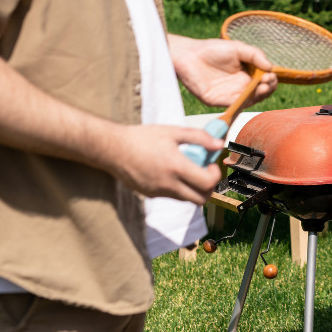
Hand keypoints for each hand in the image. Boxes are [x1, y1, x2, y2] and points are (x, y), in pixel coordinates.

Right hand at [103, 124, 223, 204]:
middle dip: (209, 188)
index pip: (207, 183)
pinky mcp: (150, 195)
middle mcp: (168, 184)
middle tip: (206, 172)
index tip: (212, 164)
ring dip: (194, 188)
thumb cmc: (142, 137)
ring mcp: (158, 192)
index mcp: (176, 167)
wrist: (113, 148)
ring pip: (186, 199)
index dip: (215, 175)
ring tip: (188, 169)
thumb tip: (219, 144)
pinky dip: (178, 188)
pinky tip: (171, 171)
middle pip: (200, 199)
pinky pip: (171, 196)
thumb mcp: (173, 131)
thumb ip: (199, 137)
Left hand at [169, 34, 277, 107]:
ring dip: (259, 96)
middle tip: (267, 81)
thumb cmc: (212, 49)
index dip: (271, 79)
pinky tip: (249, 94)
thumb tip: (271, 68)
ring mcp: (230, 94)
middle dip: (268, 88)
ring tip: (262, 87)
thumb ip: (255, 55)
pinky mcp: (219, 101)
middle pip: (261, 92)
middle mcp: (241, 85)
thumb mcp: (238, 48)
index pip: (265, 80)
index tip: (270, 74)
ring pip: (250, 100)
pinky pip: (234, 104)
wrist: (188, 55)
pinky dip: (244, 101)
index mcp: (247, 73)